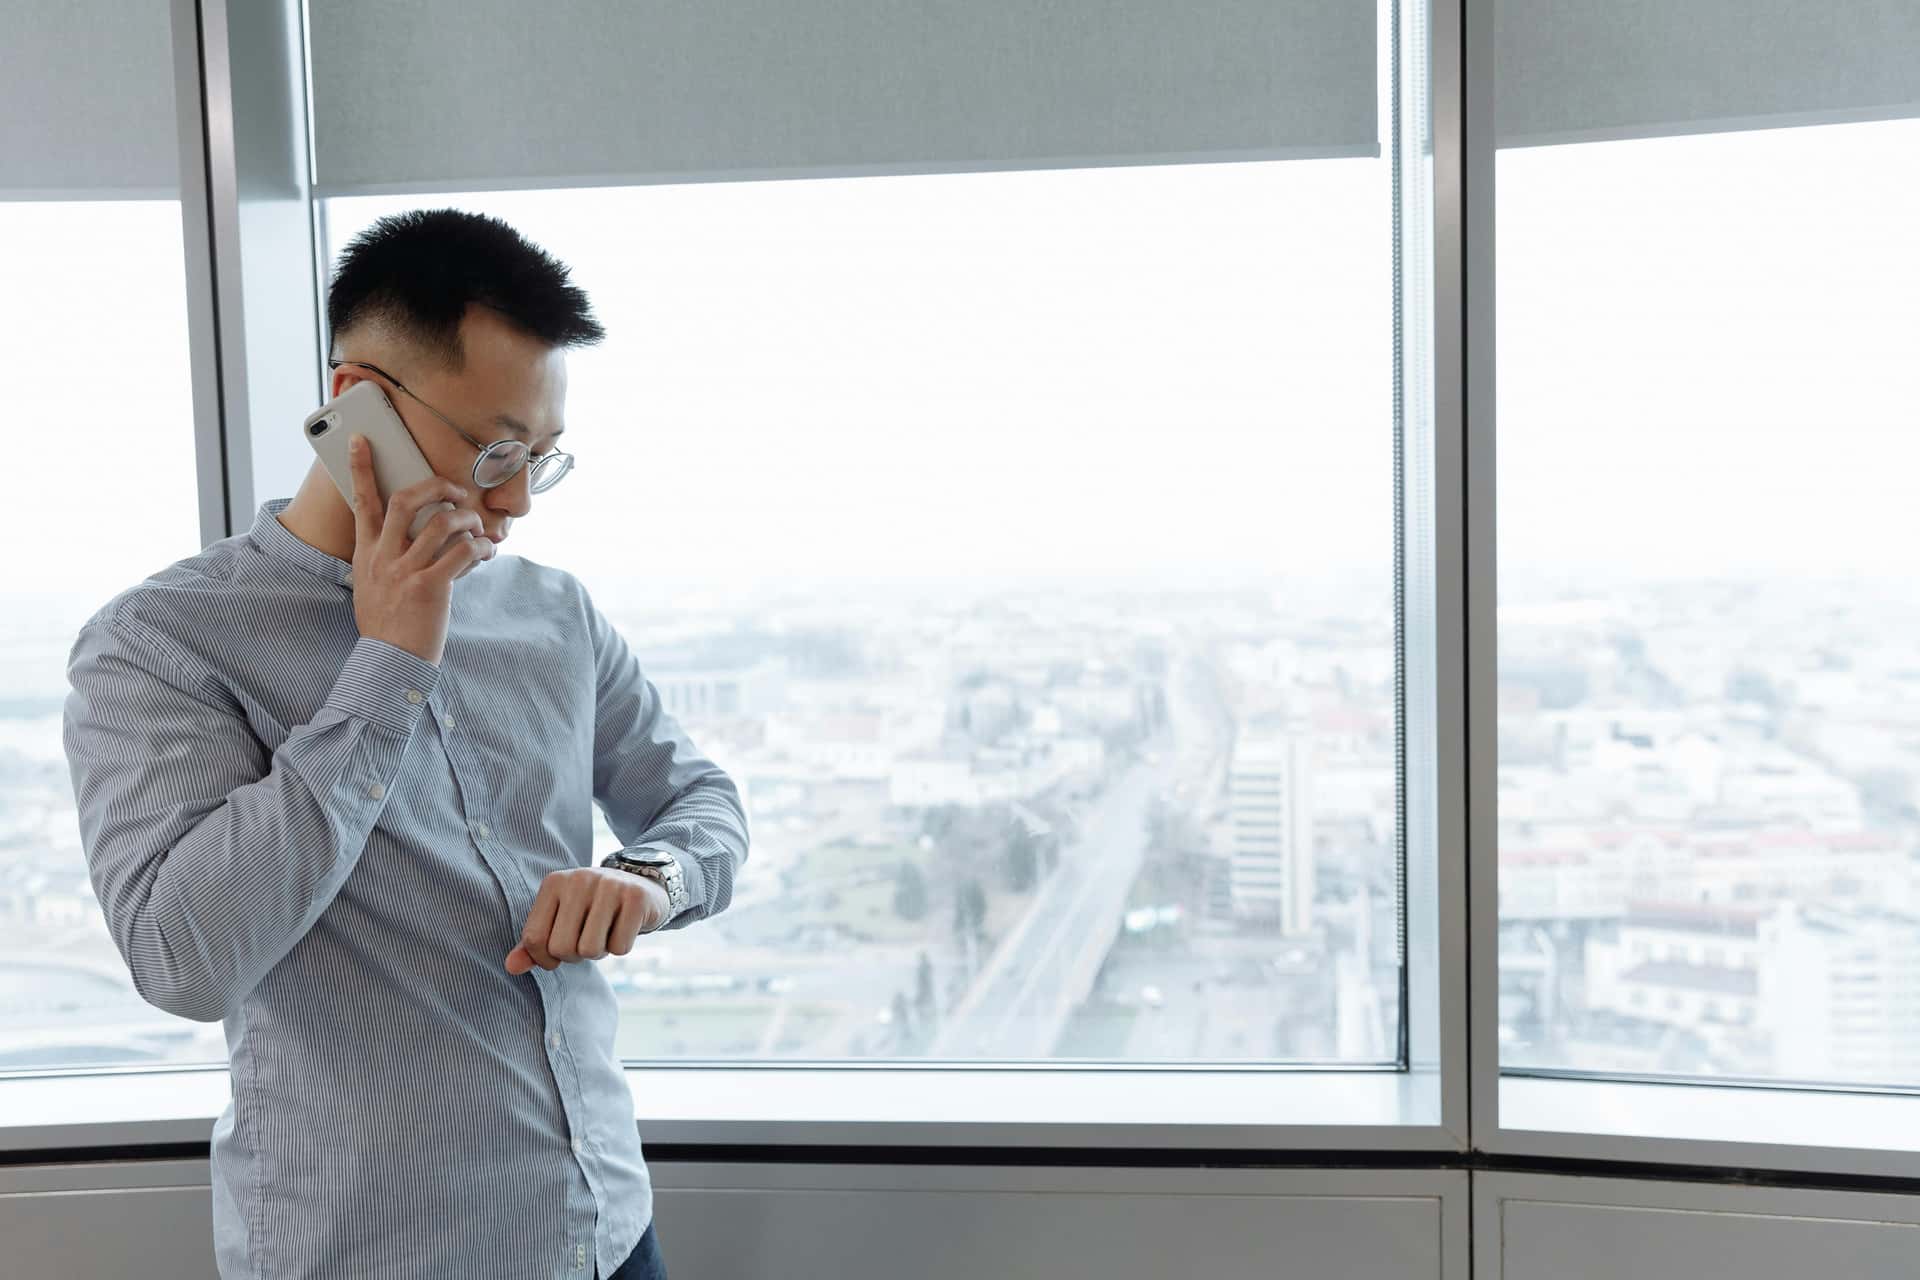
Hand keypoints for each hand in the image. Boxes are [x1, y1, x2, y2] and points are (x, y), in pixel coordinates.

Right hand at [346, 433, 493, 666]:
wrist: (389, 662)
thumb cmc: (386, 625)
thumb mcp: (372, 587)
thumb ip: (385, 559)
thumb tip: (409, 539)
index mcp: (366, 554)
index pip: (361, 502)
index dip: (361, 468)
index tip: (360, 440)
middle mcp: (382, 558)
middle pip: (404, 501)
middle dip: (435, 487)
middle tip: (455, 490)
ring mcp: (405, 572)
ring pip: (440, 524)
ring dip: (466, 519)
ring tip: (478, 528)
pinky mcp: (430, 588)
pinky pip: (461, 553)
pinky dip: (480, 547)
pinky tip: (486, 552)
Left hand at [505, 867, 669, 974]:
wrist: (641, 885)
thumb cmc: (592, 910)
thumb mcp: (559, 920)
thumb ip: (533, 944)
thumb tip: (511, 967)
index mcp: (554, 883)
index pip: (534, 939)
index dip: (545, 958)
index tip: (558, 952)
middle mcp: (579, 879)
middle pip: (562, 948)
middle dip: (575, 955)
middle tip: (586, 939)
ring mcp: (609, 886)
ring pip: (590, 950)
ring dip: (599, 952)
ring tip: (604, 933)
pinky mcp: (636, 898)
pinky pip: (620, 947)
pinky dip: (621, 947)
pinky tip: (623, 927)